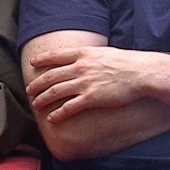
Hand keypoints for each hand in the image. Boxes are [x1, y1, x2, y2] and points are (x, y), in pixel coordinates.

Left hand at [26, 46, 161, 123]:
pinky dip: (58, 113)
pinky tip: (52, 118)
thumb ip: (89, 55)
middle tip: (29, 89)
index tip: (33, 63)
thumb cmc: (125, 62)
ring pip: (56, 91)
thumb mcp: (103, 52)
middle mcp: (80, 67)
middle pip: (51, 75)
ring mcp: (84, 82)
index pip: (55, 55)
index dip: (42, 59)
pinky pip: (70, 107)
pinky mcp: (91, 98)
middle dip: (37, 83)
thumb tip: (82, 57)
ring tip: (36, 104)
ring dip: (43, 98)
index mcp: (82, 53)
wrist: (139, 72)